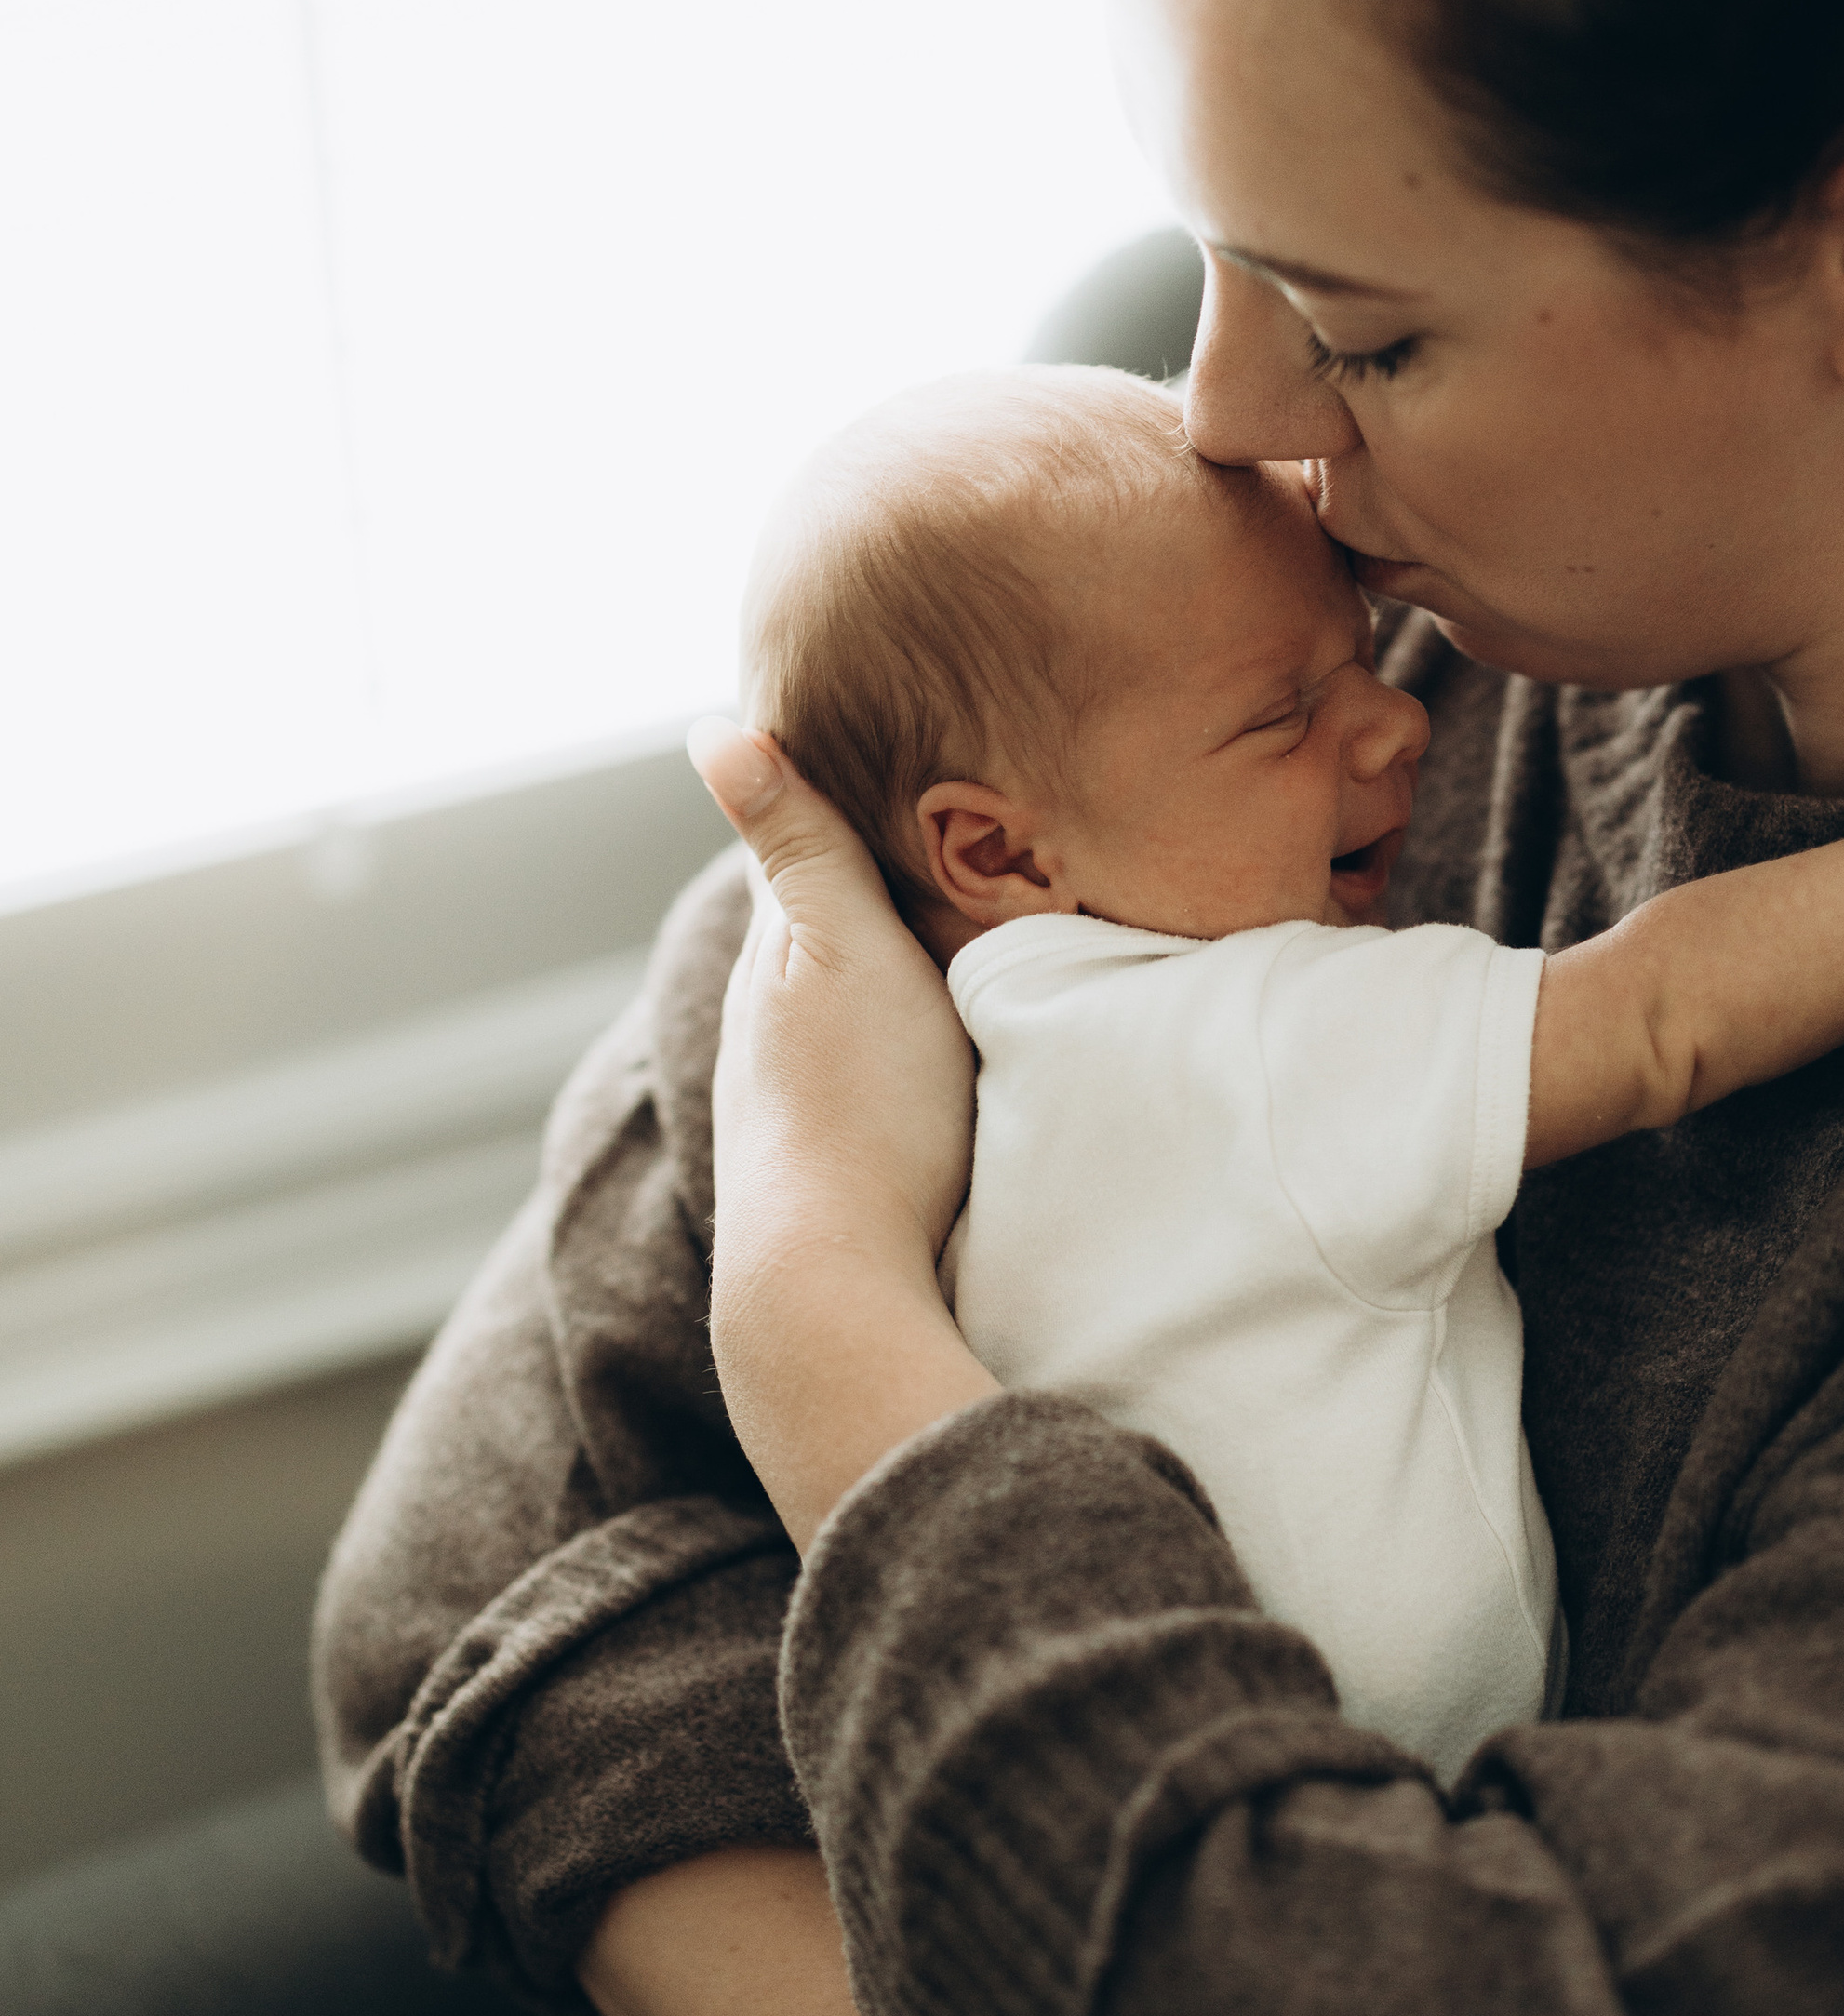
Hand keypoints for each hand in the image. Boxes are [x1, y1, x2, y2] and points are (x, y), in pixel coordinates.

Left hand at [689, 721, 995, 1537]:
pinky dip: (899, 1044)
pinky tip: (941, 1051)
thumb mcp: (838, 944)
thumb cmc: (859, 1108)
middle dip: (871, 889)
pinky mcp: (839, 1171)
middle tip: (954, 834)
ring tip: (960, 932)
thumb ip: (797, 842)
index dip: (846, 806)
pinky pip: (870, 1079)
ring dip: (888, 977)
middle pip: (823, 939)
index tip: (902, 751)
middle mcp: (768, 1034)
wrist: (840, 1289)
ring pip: (846, 1015)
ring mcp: (799, 1110)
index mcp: (773, 963)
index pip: (801, 856)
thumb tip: (711, 725)